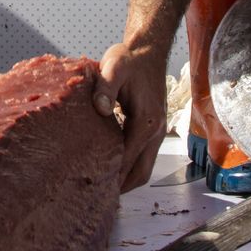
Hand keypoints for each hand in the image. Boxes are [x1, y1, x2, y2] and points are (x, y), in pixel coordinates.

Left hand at [93, 39, 169, 191]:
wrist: (148, 51)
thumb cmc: (129, 59)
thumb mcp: (113, 67)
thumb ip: (104, 88)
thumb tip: (99, 109)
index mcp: (145, 121)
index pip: (128, 160)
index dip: (112, 177)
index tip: (94, 190)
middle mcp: (155, 131)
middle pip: (141, 173)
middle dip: (121, 188)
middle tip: (96, 199)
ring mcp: (157, 131)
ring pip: (144, 167)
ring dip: (126, 180)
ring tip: (102, 189)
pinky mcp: (153, 128)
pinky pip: (143, 156)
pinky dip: (130, 167)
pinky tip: (110, 167)